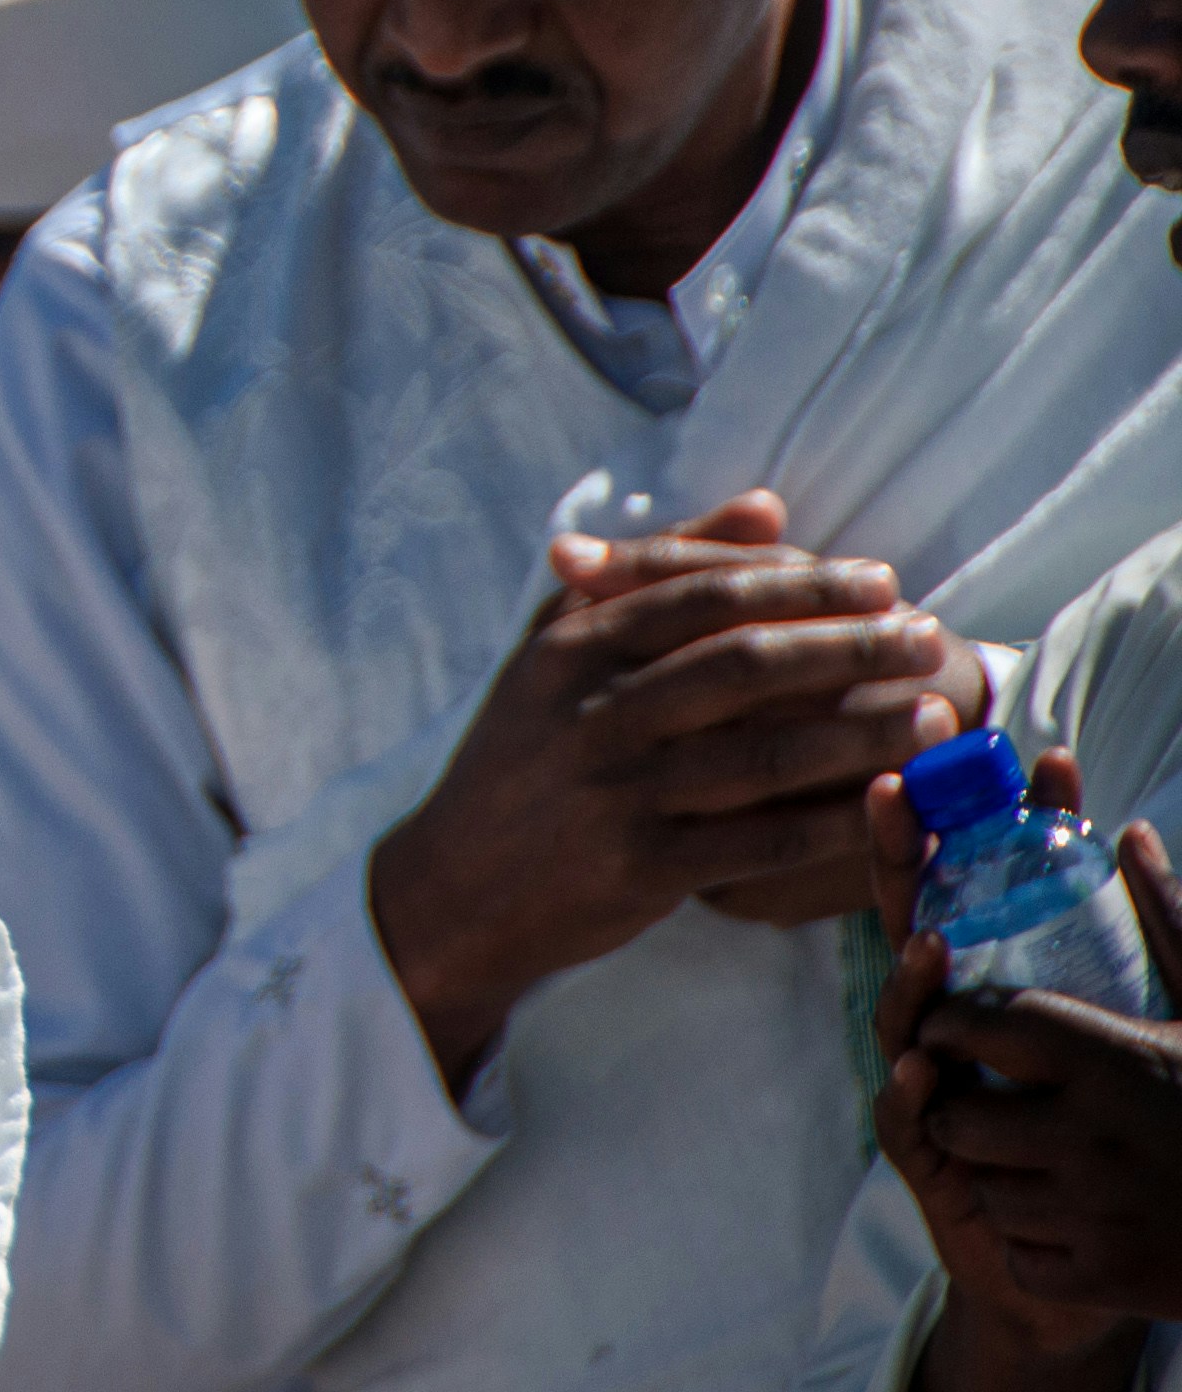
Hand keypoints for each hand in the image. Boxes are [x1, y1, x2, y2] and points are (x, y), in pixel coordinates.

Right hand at [550, 494, 995, 926]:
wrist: (454, 885)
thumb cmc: (524, 756)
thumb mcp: (557, 648)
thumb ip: (656, 568)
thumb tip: (766, 506)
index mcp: (571, 647)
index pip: (702, 594)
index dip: (801, 583)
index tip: (881, 580)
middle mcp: (591, 712)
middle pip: (744, 665)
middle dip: (850, 646)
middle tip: (929, 636)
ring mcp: (616, 793)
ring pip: (763, 755)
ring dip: (862, 733)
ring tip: (937, 714)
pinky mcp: (640, 869)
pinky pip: (759, 843)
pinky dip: (832, 825)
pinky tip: (891, 808)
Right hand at [869, 756, 1172, 1391]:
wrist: (1065, 1264)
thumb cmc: (1080, 1135)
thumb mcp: (1106, 1023)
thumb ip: (1121, 940)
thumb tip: (1132, 835)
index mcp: (983, 973)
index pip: (972, 875)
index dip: (992, 815)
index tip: (1026, 760)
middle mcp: (939, 1013)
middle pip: (907, 916)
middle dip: (899, 853)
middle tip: (900, 789)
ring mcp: (923, 1078)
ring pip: (899, 1014)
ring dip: (909, 975)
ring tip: (928, 943)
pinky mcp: (924, 1151)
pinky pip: (905, 1112)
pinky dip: (910, 1086)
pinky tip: (922, 1063)